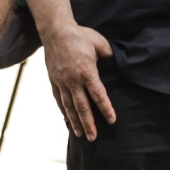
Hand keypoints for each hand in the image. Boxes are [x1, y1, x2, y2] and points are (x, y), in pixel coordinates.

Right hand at [44, 22, 115, 140]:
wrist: (55, 32)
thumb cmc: (79, 36)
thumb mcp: (99, 42)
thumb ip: (109, 54)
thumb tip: (115, 62)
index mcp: (87, 72)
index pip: (98, 95)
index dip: (106, 109)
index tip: (112, 120)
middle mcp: (73, 80)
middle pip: (82, 107)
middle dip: (89, 123)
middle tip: (93, 137)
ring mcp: (62, 82)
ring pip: (69, 106)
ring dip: (75, 121)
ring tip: (81, 134)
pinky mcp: (54, 81)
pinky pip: (59, 100)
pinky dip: (64, 111)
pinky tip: (68, 121)